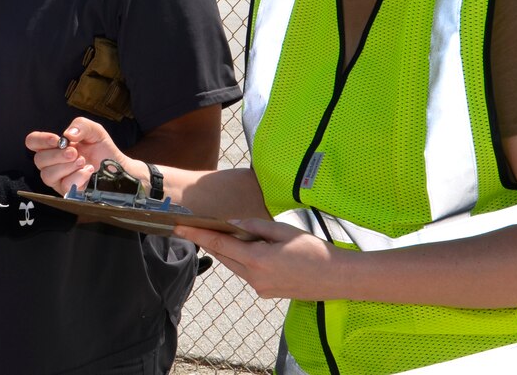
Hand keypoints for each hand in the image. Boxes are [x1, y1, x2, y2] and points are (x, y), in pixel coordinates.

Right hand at [25, 116, 136, 195]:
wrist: (117, 167)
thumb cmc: (102, 148)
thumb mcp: (94, 130)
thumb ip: (80, 125)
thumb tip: (67, 135)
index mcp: (54, 147)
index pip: (32, 142)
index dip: (41, 140)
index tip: (58, 140)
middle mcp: (52, 163)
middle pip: (38, 160)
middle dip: (57, 155)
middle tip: (74, 152)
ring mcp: (58, 179)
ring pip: (47, 175)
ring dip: (67, 166)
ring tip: (83, 161)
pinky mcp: (67, 192)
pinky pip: (64, 186)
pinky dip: (77, 177)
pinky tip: (88, 171)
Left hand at [174, 218, 343, 300]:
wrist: (337, 278)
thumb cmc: (314, 251)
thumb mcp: (283, 231)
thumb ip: (255, 226)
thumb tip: (232, 223)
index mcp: (257, 260)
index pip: (219, 245)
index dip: (197, 235)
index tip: (179, 227)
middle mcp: (254, 278)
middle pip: (223, 257)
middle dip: (208, 241)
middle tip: (192, 226)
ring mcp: (260, 288)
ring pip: (234, 266)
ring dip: (225, 251)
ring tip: (218, 234)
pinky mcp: (267, 292)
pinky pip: (246, 273)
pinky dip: (241, 260)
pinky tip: (245, 248)